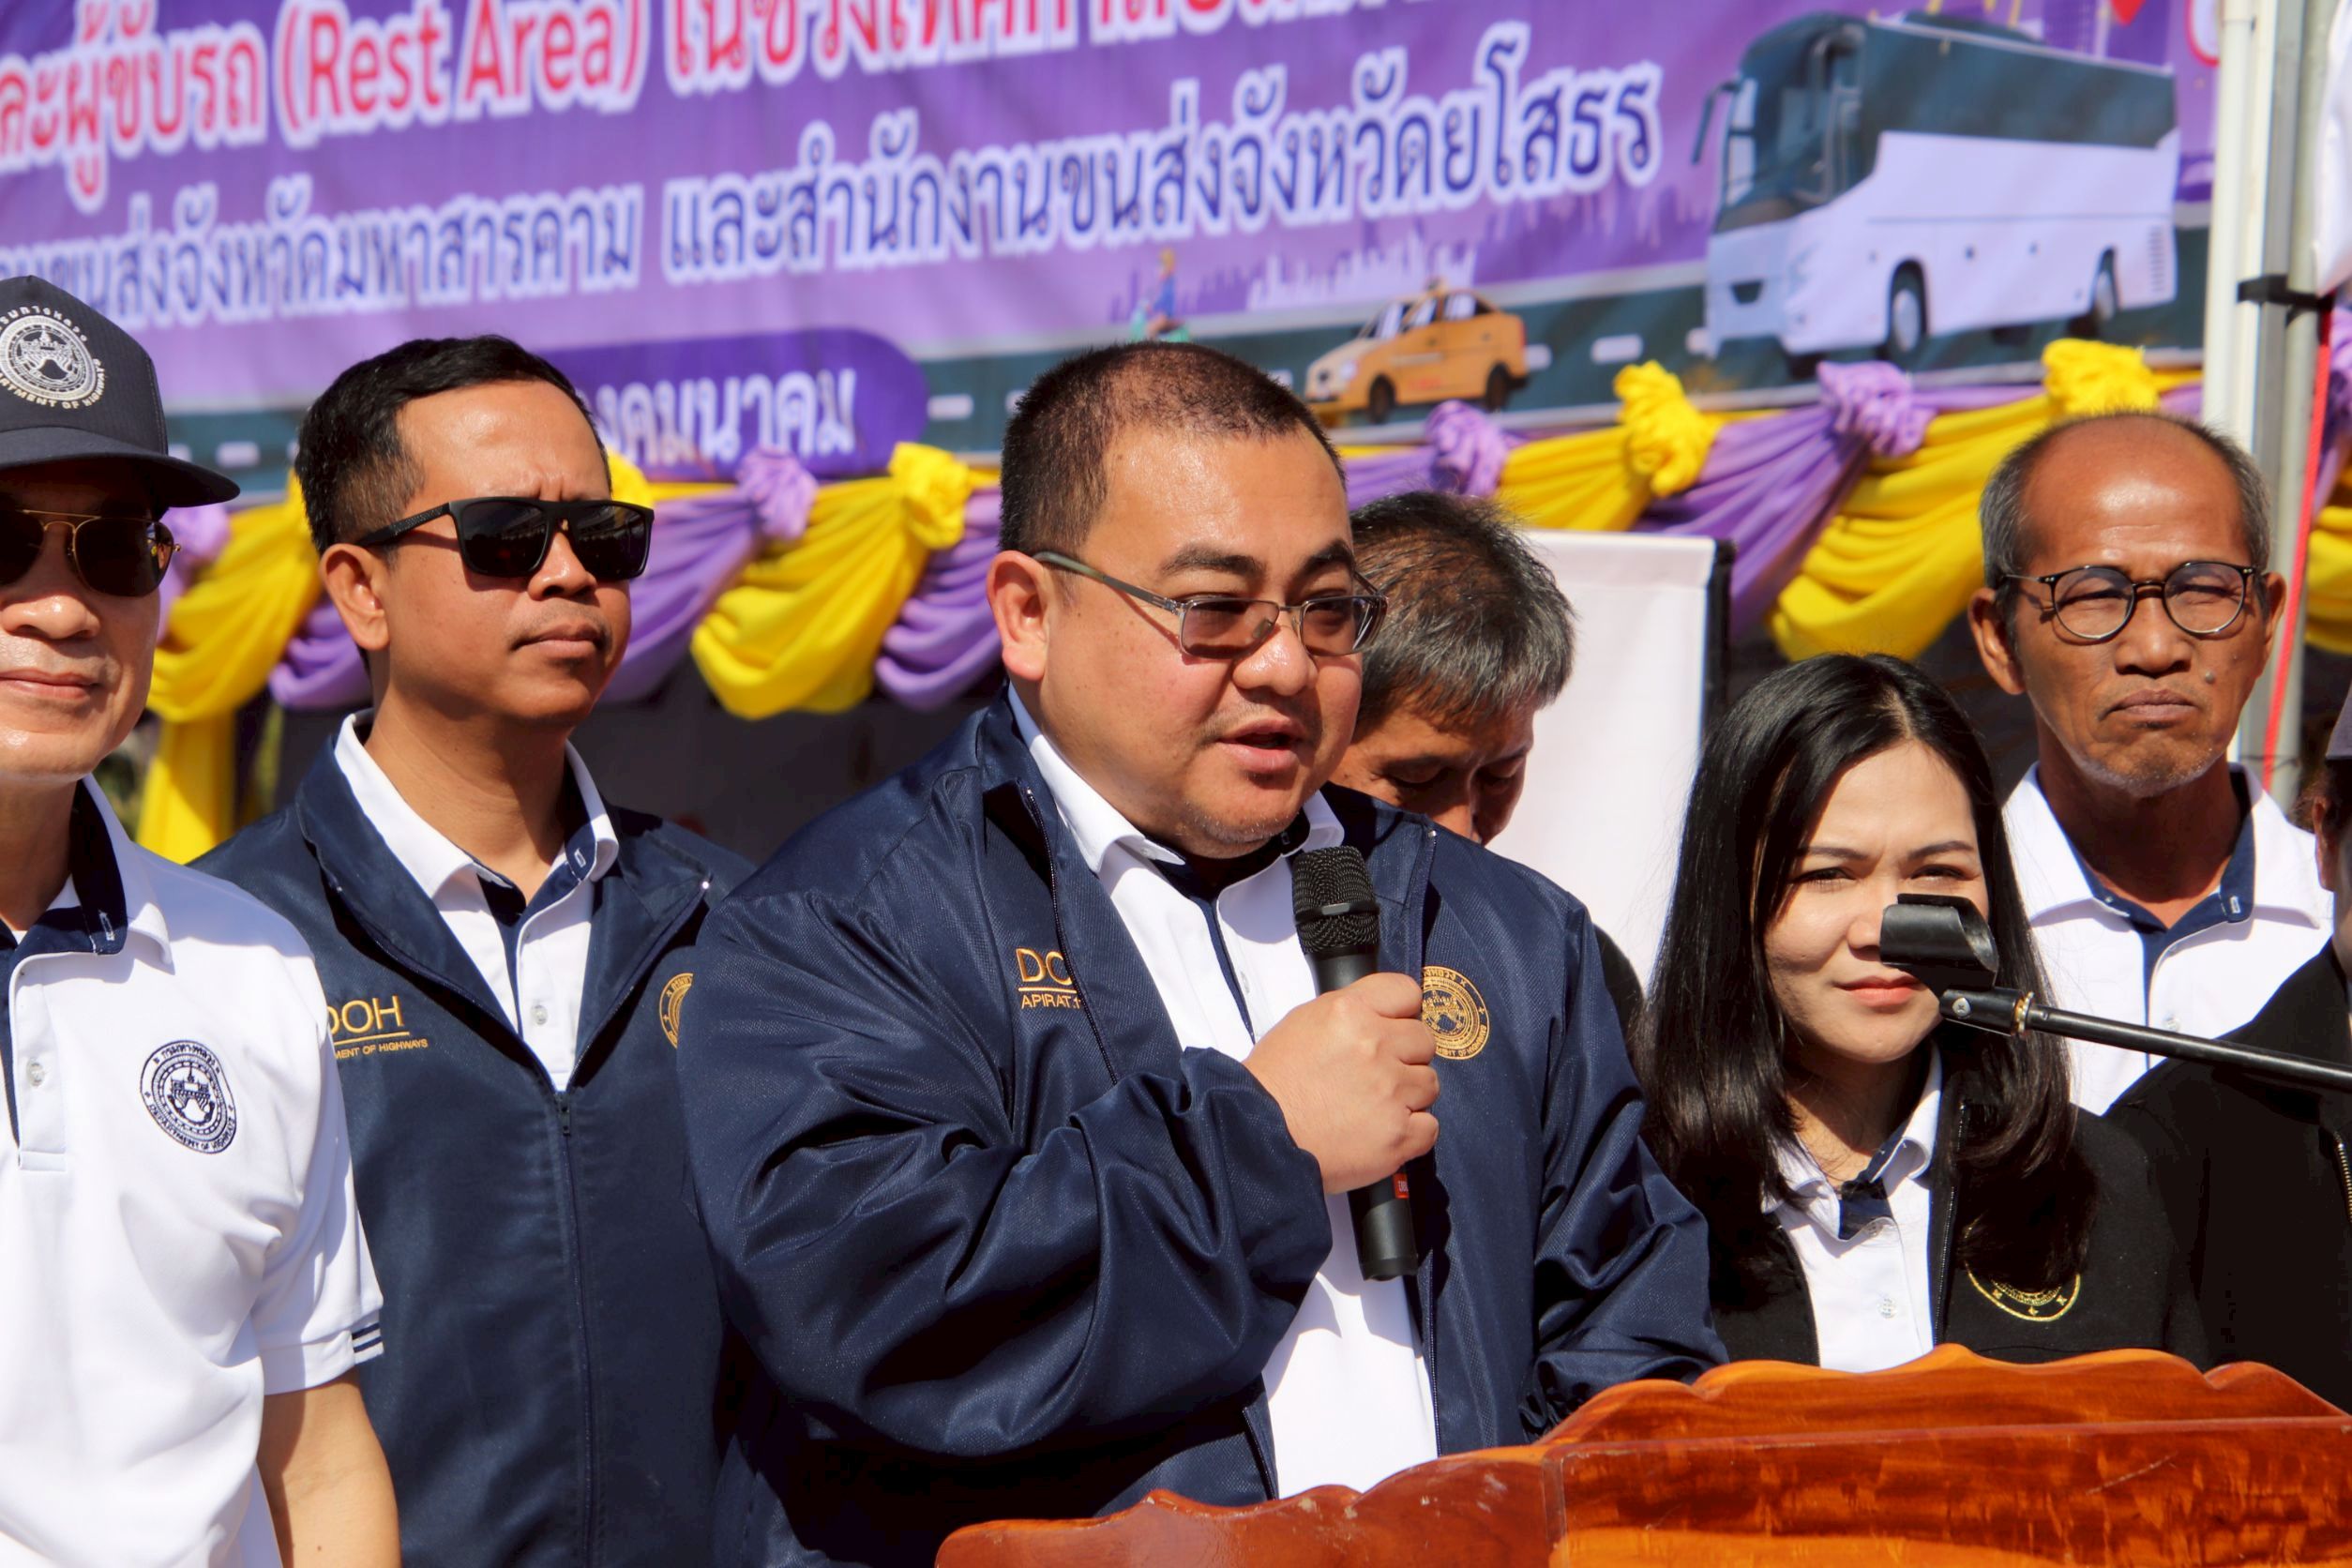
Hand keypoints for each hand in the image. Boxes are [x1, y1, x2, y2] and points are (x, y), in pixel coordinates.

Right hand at [1245, 973, 1438, 1192]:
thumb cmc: (1274, 1083)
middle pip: (1424, 1040)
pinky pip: (1429, 1127)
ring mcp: (1390, 1092)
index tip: (1395, 1026)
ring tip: (1375, 1106)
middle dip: (1406, 1056)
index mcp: (1349, 1013)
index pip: (1406, 992)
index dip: (1402, 1011)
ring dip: (1409, 1095)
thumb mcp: (1303, 1023)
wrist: (1259, 1137)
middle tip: (1378, 1074)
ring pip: (1429, 1083)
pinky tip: (1383, 1131)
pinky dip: (1411, 1132)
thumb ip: (1349, 1013)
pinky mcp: (1398, 1134)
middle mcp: (1374, 1046)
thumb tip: (1382, 1016)